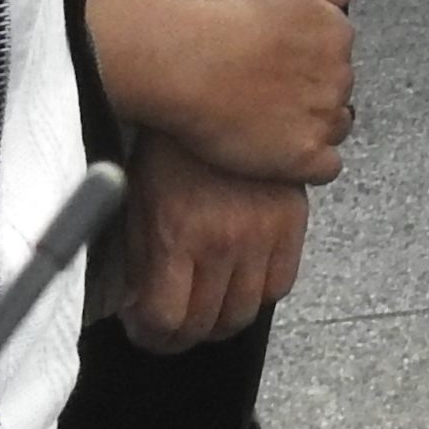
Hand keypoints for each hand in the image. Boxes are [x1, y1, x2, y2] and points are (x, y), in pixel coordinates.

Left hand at [115, 138, 305, 354]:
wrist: (216, 93)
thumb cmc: (171, 147)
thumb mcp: (138, 202)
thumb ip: (138, 260)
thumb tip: (135, 307)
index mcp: (177, 235)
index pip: (165, 320)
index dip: (151, 335)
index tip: (147, 328)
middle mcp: (223, 239)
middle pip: (206, 325)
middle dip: (182, 334)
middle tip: (174, 324)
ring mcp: (263, 231)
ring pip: (246, 312)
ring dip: (221, 319)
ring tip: (206, 304)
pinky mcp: (293, 219)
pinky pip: (281, 284)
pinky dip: (260, 292)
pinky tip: (240, 279)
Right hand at [144, 0, 360, 182]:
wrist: (194, 61)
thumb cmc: (228, 17)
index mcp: (337, 33)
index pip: (339, 56)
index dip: (309, 64)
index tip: (281, 69)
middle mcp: (340, 75)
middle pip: (337, 92)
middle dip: (311, 96)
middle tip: (270, 98)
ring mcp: (324, 117)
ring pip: (335, 129)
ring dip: (313, 129)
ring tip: (272, 128)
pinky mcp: (305, 155)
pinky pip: (327, 168)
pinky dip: (310, 165)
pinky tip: (281, 157)